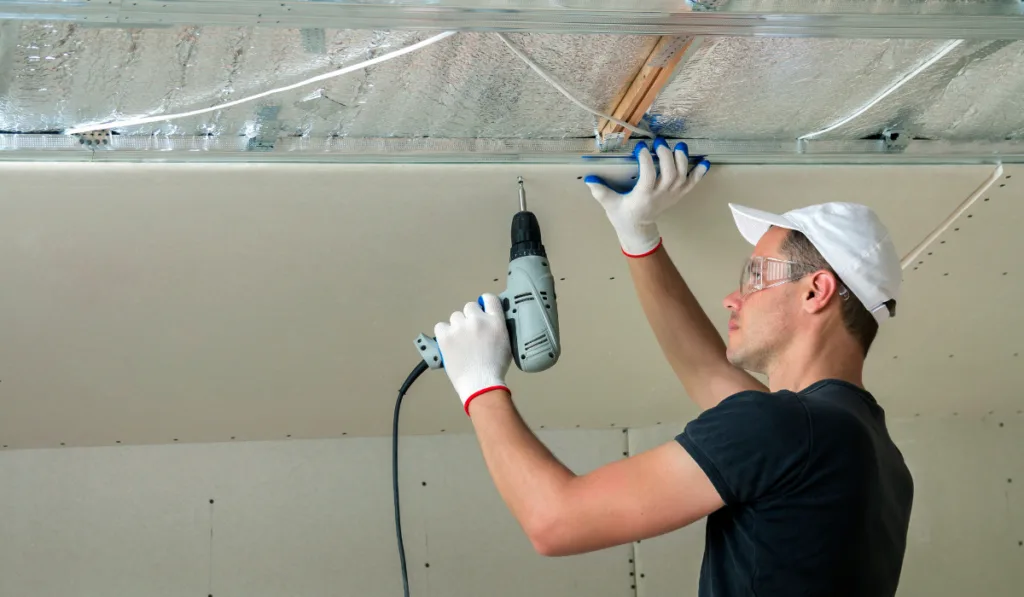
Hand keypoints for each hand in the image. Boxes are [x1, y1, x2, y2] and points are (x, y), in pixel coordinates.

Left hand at [434, 293, 512, 414]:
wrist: (481, 384)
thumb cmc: (495, 367)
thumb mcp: (505, 341)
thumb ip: (497, 326)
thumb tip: (489, 319)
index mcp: (495, 321)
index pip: (489, 298)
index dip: (484, 303)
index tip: (481, 310)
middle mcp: (478, 320)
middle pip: (469, 307)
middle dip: (469, 318)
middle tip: (470, 334)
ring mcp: (460, 327)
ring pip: (455, 317)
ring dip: (457, 326)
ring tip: (460, 343)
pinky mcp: (446, 336)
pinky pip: (440, 326)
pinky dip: (444, 333)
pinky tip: (449, 343)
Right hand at [585, 138, 710, 256]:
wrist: (638, 229)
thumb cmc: (623, 214)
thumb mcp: (609, 204)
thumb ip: (600, 191)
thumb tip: (589, 178)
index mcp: (643, 197)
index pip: (648, 176)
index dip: (646, 160)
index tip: (640, 147)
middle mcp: (660, 195)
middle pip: (669, 174)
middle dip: (666, 156)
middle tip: (659, 142)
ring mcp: (672, 195)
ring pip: (682, 176)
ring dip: (682, 160)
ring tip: (679, 146)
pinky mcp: (678, 195)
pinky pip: (692, 184)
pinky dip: (699, 173)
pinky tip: (704, 162)